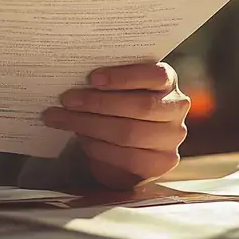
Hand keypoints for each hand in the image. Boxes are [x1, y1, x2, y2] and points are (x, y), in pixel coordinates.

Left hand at [42, 63, 189, 189]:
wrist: (127, 147)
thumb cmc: (117, 108)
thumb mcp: (117, 89)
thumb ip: (106, 83)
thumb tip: (72, 79)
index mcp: (167, 80)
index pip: (155, 75)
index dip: (124, 77)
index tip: (93, 78)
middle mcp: (176, 107)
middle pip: (141, 106)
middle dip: (98, 103)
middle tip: (66, 100)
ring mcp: (172, 137)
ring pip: (130, 132)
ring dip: (90, 125)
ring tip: (61, 118)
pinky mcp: (162, 162)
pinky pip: (128, 157)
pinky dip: (100, 148)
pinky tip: (82, 140)